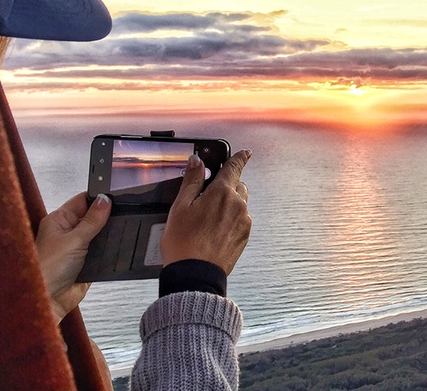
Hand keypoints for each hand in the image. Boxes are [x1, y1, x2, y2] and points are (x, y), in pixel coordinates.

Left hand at [35, 193, 110, 323]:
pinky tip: (118, 245)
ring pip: (101, 232)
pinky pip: (104, 249)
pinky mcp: (89, 260)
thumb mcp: (74, 239)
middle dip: (107, 216)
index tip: (115, 195)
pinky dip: (111, 248)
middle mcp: (69, 231)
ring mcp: (79, 246)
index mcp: (60, 220)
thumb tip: (105, 200)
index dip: (98, 197)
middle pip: (94, 216)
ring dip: (109, 233)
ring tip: (119, 230)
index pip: (82, 200)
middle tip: (122, 213)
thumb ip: (93, 220)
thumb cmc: (49, 269)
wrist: (49, 299)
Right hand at [161, 150, 251, 274]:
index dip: (240, 158)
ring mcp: (244, 221)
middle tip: (208, 196)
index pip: (235, 167)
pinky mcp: (245, 236)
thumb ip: (192, 180)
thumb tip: (197, 161)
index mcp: (222, 193)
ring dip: (229, 203)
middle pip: (238, 186)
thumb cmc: (184, 242)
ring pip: (240, 203)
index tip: (246, 153)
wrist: (195, 274)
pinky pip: (241, 219)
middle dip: (227, 186)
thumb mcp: (181, 206)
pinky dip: (231, 219)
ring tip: (208, 218)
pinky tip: (214, 230)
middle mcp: (238, 205)